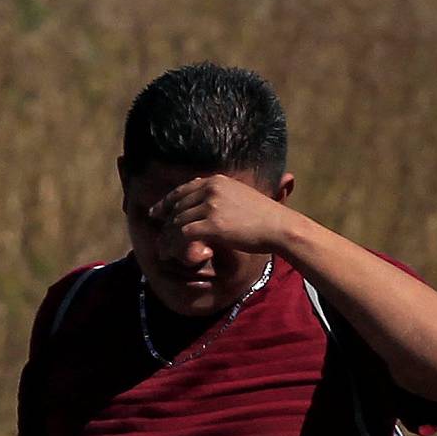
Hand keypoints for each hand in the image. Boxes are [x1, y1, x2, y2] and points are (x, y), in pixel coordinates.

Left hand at [150, 172, 292, 261]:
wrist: (280, 227)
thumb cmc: (266, 217)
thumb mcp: (241, 197)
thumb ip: (222, 197)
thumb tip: (207, 205)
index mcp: (216, 181)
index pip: (183, 190)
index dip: (166, 202)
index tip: (156, 213)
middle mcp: (211, 189)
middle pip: (178, 206)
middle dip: (165, 223)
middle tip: (159, 237)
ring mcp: (210, 206)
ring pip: (178, 221)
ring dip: (167, 237)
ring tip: (162, 250)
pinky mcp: (212, 224)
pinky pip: (184, 234)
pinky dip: (174, 245)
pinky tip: (170, 254)